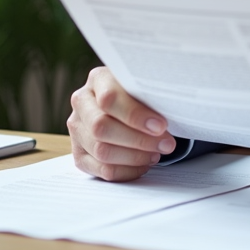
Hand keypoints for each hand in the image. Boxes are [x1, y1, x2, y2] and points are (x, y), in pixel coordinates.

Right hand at [67, 66, 176, 181]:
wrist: (128, 104)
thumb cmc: (141, 94)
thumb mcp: (145, 86)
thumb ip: (152, 94)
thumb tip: (172, 110)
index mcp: (98, 79)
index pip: (110, 99)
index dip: (136, 115)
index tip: (161, 125)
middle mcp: (82, 102)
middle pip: (102, 127)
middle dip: (139, 140)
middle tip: (166, 144)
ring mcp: (77, 129)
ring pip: (102, 151)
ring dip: (135, 156)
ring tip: (157, 153)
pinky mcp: (79, 154)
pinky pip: (102, 170)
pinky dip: (127, 170)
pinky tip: (144, 164)